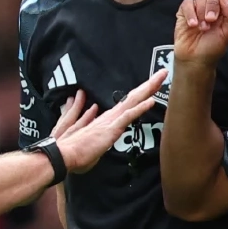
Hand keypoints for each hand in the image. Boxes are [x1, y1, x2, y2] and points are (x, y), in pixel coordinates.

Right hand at [52, 71, 167, 172]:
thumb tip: (96, 118)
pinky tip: (151, 101)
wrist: (64, 156)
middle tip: (163, 72)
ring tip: (161, 77)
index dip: (141, 94)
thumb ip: (93, 128)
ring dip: (148, 89)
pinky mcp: (110, 129)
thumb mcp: (89, 138)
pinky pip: (128, 116)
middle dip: (149, 85)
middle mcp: (111, 116)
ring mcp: (111, 121)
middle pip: (133, 97)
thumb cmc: (75, 151)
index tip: (152, 85)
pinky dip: (140, 108)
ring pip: (133, 101)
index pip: (128, 103)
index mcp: (107, 119)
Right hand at [175, 0, 227, 66]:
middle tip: (212, 21)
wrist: (196, 59)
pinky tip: (194, 26)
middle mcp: (217, 2)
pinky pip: (188, 2)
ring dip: (203, 12)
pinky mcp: (186, 9)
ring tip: (203, 27)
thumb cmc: (214, 47)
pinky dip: (191, 14)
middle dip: (214, 4)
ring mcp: (200, 5)